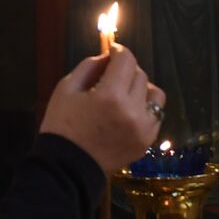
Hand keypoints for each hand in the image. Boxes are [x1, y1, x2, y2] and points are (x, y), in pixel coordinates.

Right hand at [39, 44, 164, 172]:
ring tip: (125, 93)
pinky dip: (145, 108)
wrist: (67, 168)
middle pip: (140, 75)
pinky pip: (156, 115)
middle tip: (112, 75)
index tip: (112, 52)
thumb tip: (107, 57)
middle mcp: (133, 110)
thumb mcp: (66, 88)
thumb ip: (89, 66)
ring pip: (155, 94)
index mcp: (110, 95)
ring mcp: (143, 128)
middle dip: (126, 70)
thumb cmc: (62, 126)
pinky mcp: (146, 142)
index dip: (119, 51)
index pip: (126, 60)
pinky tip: (129, 111)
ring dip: (142, 88)